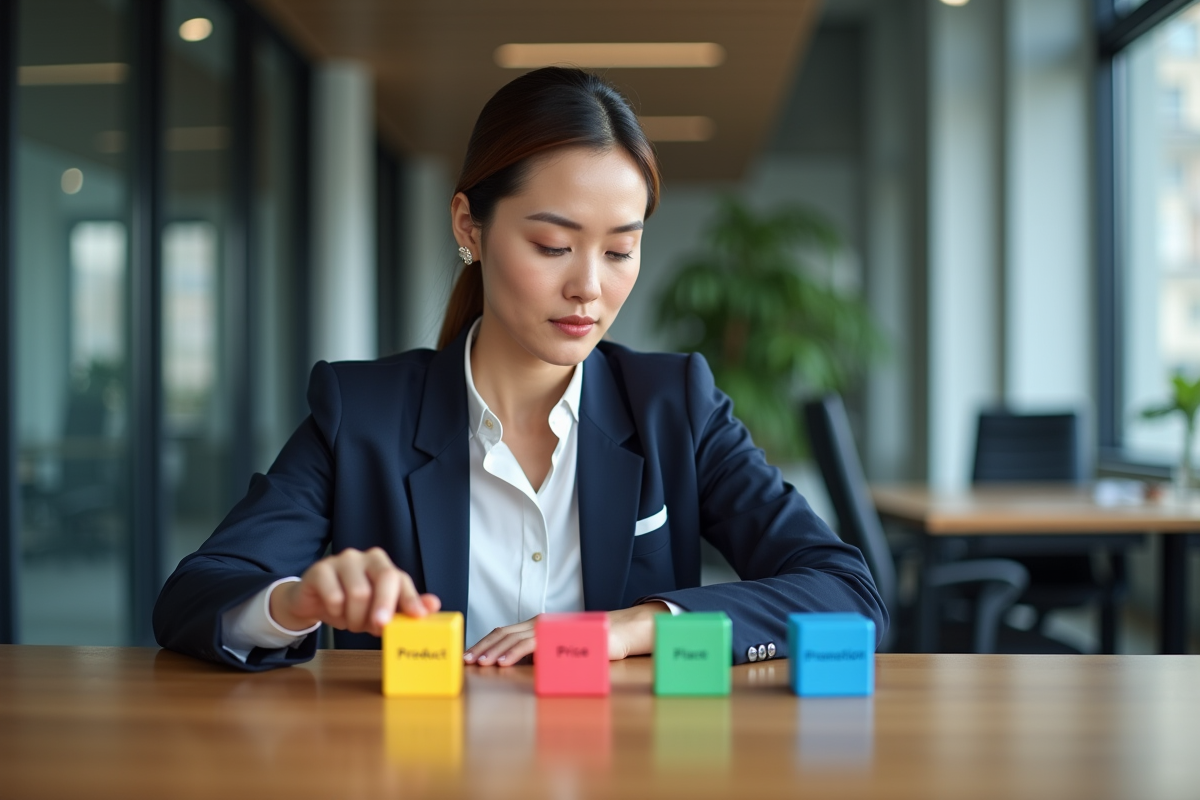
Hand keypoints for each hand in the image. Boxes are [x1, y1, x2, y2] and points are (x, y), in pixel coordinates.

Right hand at [269, 547, 440, 636]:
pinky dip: (336, 612)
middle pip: (385, 578)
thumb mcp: (379, 610)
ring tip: (352, 622)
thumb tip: (433, 605)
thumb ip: (404, 608)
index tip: (417, 616)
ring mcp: (343, 560)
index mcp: (384, 566)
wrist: (313, 602)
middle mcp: (367, 558)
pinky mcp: (320, 569)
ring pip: (359, 592)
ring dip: (356, 617)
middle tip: (379, 627)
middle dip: (385, 606)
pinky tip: (334, 612)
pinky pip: (334, 596)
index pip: (401, 580)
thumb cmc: (352, 606)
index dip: (410, 599)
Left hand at [464, 601, 670, 666]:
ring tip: (481, 663)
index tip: (469, 656)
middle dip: (482, 647)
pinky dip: (514, 653)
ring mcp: (547, 628)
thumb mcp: (555, 651)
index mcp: (534, 625)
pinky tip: (504, 663)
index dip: (485, 643)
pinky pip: (531, 644)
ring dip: (494, 651)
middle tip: (465, 661)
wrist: (615, 634)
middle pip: (502, 633)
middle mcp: (538, 623)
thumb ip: (537, 655)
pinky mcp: (558, 636)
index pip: (503, 632)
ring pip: (513, 638)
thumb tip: (517, 666)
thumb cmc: (585, 645)